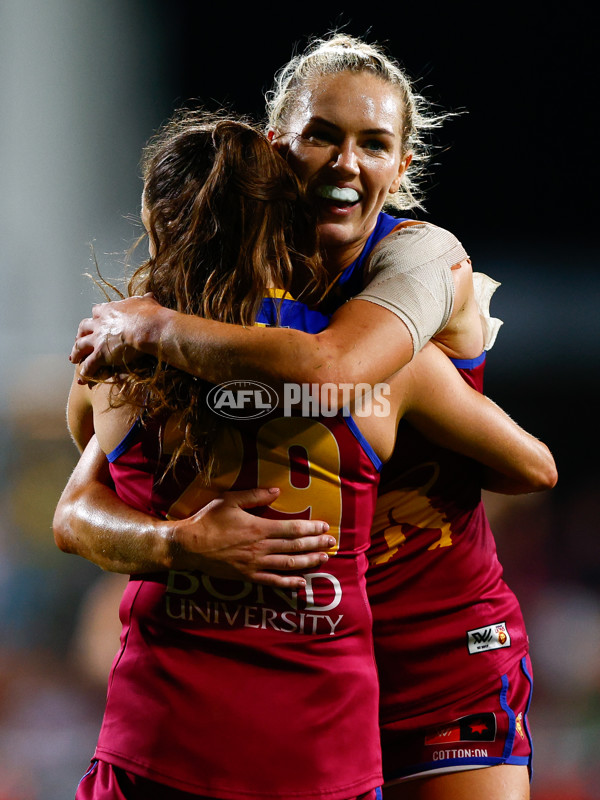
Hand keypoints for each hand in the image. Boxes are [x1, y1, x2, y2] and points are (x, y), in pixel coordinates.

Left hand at [70, 293, 163, 379]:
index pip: (96, 311)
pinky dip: (85, 373)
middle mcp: (100, 323)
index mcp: (109, 310)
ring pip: (80, 346)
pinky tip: (82, 379)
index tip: (95, 320)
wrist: (149, 327)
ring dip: (76, 353)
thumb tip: (151, 295)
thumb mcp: (148, 302)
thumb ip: (146, 300)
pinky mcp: (101, 354)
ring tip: (74, 359)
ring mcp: (98, 339)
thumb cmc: (150, 315)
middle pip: (83, 327)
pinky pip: (89, 365)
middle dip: (80, 334)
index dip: (96, 317)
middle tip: (79, 340)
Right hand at [169, 487, 334, 588]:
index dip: (311, 528)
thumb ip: (255, 495)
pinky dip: (288, 583)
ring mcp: (255, 564)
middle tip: (332, 542)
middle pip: (295, 546)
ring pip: (288, 564)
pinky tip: (301, 583)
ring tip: (324, 559)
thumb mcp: (230, 500)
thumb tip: (277, 491)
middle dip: (316, 544)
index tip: (324, 526)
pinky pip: (273, 581)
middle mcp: (260, 547)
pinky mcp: (248, 576)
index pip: (292, 529)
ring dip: (308, 562)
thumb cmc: (208, 520)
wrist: (189, 546)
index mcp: (259, 528)